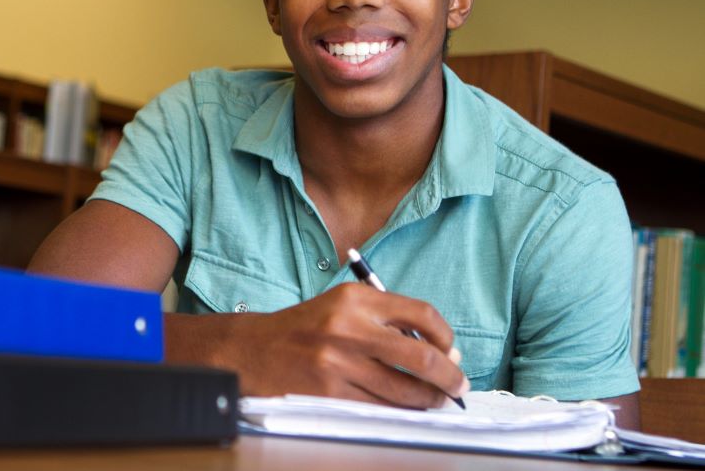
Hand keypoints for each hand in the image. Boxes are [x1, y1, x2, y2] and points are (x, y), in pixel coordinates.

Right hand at [166, 283, 468, 408]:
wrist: (253, 349)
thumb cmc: (303, 329)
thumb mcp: (341, 306)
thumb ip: (384, 318)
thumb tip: (437, 348)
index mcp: (356, 298)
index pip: (421, 313)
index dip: (446, 337)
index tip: (452, 351)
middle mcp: (349, 327)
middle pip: (421, 356)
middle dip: (449, 377)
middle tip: (458, 386)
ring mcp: (339, 362)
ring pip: (404, 389)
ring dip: (429, 400)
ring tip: (435, 401)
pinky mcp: (329, 392)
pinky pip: (379, 408)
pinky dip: (400, 412)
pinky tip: (406, 410)